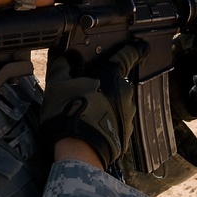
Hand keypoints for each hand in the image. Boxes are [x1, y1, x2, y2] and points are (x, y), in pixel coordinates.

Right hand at [40, 42, 146, 166]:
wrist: (78, 150)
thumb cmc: (68, 112)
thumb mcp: (57, 84)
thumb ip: (61, 65)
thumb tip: (62, 54)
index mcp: (111, 75)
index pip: (128, 55)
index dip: (134, 48)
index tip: (139, 45)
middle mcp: (125, 92)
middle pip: (116, 82)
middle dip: (105, 85)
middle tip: (85, 92)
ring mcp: (128, 113)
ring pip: (117, 102)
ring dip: (106, 104)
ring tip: (86, 113)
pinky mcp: (126, 132)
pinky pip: (117, 121)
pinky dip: (107, 121)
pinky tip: (91, 126)